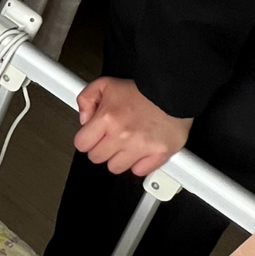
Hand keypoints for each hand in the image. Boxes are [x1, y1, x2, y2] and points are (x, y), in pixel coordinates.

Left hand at [73, 77, 191, 177]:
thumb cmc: (142, 90)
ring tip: (126, 143)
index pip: (81, 144)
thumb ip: (86, 99)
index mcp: (107, 118)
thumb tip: (83, 118)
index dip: (86, 139)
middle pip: (96, 158)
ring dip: (118, 157)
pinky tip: (140, 150)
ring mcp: (141, 147)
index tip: (93, 136)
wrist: (172, 91)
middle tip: (111, 137)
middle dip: (101, 148)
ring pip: (115, 167)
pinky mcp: (159, 154)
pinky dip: (139, 163)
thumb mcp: (106, 84)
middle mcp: (123, 135)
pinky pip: (139, 171)